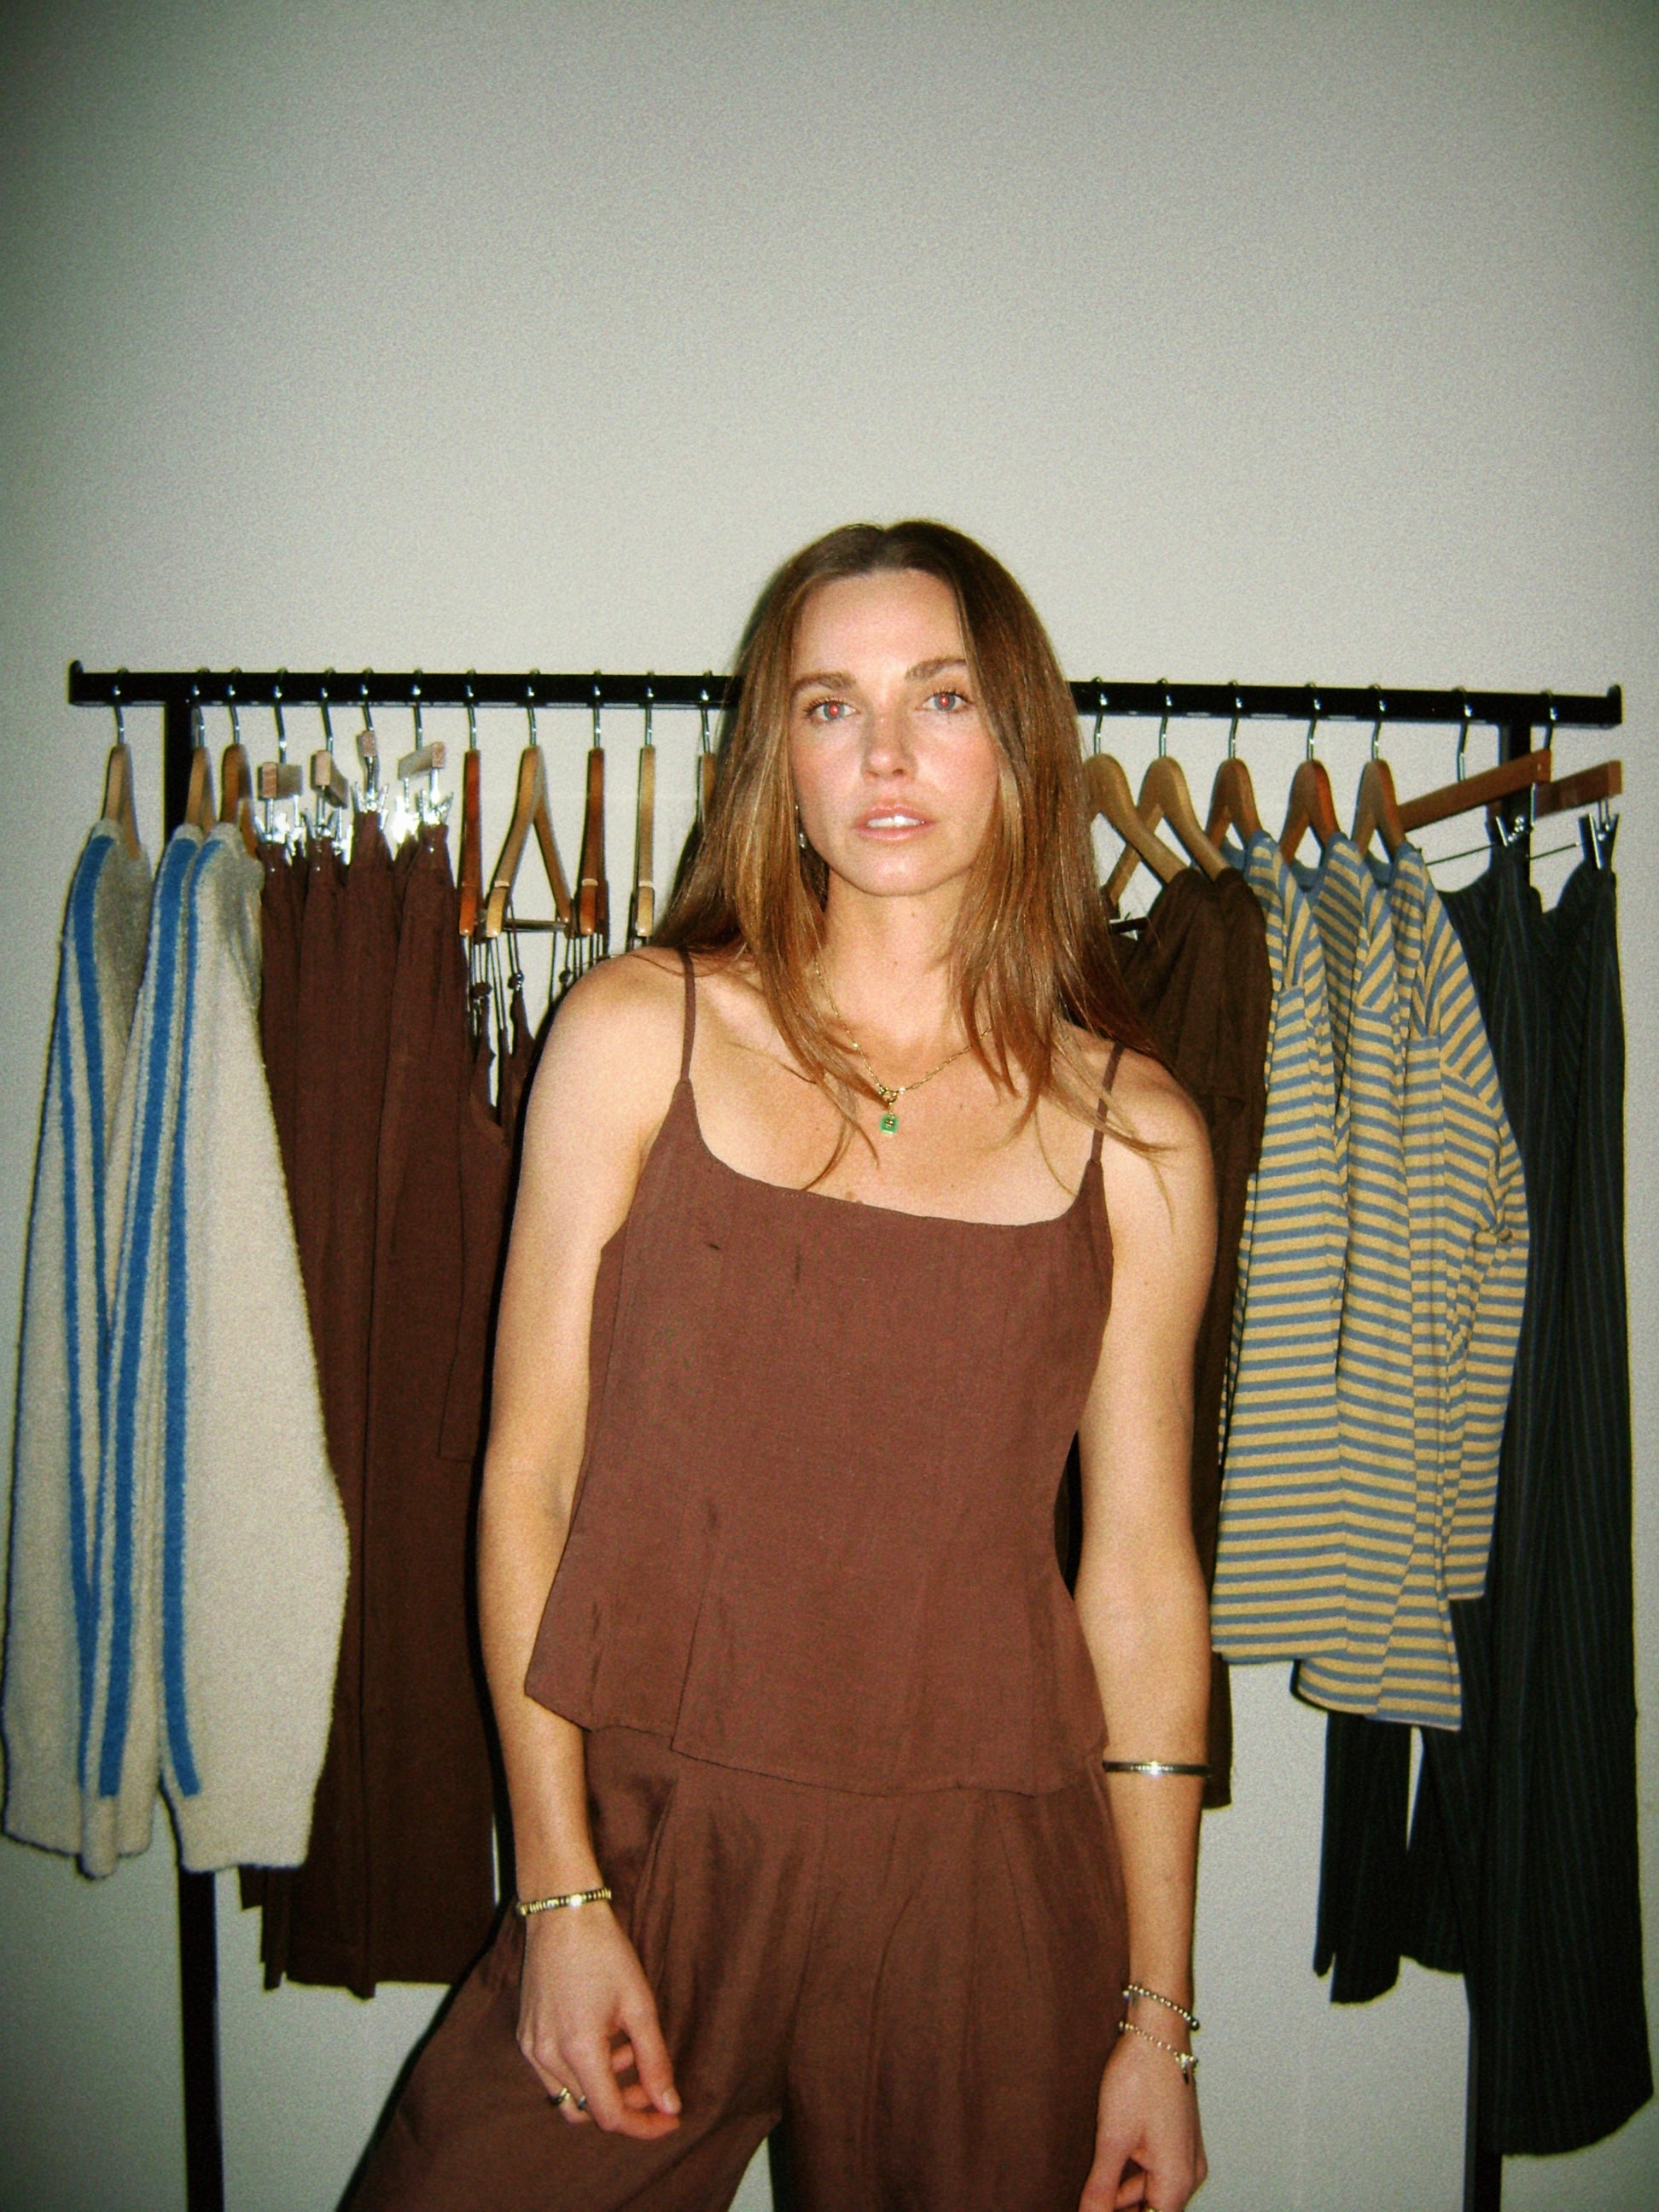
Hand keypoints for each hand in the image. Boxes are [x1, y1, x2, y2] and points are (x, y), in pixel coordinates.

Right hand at [516, 1904, 682, 2137]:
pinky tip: (604, 2039)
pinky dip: (582, 2070)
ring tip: (629, 2050)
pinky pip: (554, 2074)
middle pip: (587, 2111)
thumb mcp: (639, 2004)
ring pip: (569, 2096)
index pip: (609, 2115)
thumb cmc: (604, 1951)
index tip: (669, 2118)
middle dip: (624, 2106)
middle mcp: (546, 2056)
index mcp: (578, 2049)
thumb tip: (670, 2106)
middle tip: (651, 2085)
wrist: (563, 1912)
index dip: (643, 2124)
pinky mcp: (526, 2035)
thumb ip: (655, 2060)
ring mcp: (531, 2046)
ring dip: (603, 2087)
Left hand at [1080, 2029, 1206, 2210]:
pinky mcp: (1178, 2139)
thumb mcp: (1112, 2139)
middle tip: (1091, 2204)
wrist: (1157, 2032)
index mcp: (1177, 2180)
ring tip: (1094, 2192)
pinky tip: (1107, 2173)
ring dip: (1125, 2198)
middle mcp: (1189, 2173)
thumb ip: (1101, 2188)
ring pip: (1154, 2192)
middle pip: (1154, 2210)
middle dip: (1122, 2210)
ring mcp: (1186, 2155)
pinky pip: (1157, 2172)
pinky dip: (1134, 2177)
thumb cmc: (1140, 2076)